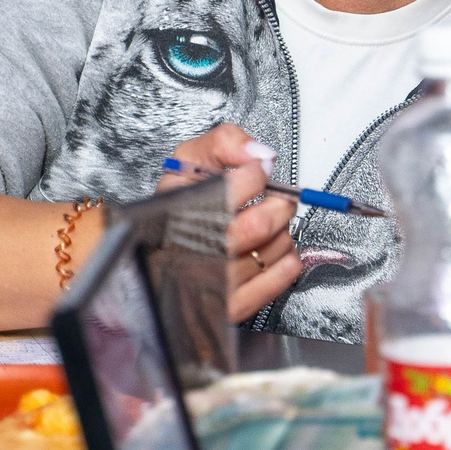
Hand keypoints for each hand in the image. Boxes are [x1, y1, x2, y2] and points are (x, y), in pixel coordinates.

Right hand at [157, 122, 299, 320]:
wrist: (162, 247)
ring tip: (268, 221)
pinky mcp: (233, 306)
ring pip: (272, 249)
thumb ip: (225, 142)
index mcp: (176, 211)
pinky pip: (282, 277)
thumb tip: (260, 155)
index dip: (254, 175)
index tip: (258, 170)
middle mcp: (191, 251)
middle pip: (258, 226)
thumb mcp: (189, 160)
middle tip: (276, 196)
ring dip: (282, 229)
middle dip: (277, 203)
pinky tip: (273, 246)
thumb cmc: (179, 204)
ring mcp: (213, 282)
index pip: (228, 191)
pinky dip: (288, 256)